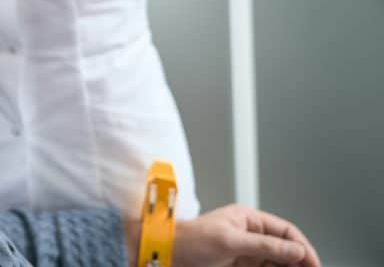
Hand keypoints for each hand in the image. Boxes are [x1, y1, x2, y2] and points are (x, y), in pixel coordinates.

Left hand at [172, 204, 319, 266]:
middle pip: (285, 248)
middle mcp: (249, 234)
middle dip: (299, 261)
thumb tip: (295, 250)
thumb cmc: (190, 240)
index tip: (314, 263)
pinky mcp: (239, 265)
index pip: (286, 230)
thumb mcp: (230, 241)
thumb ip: (265, 246)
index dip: (303, 247)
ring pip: (276, 262)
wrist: (166, 253)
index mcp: (248, 218)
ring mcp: (245, 252)